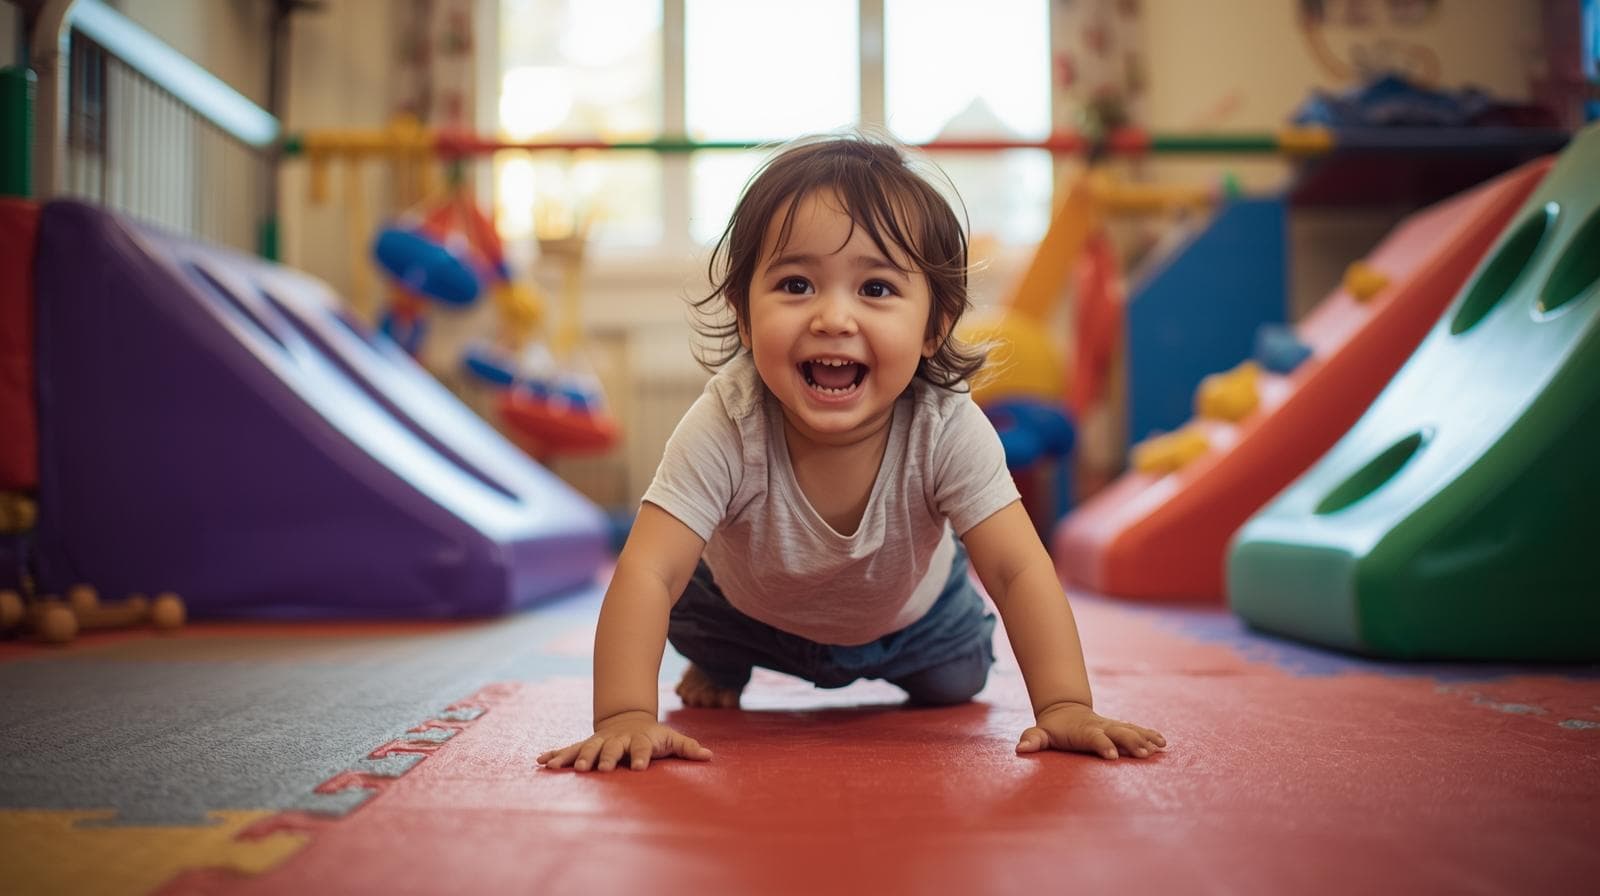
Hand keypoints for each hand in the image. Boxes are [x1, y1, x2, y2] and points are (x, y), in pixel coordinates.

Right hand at [537, 710, 712, 771]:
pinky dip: (556, 754)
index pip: (643, 749)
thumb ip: (687, 748)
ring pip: (586, 748)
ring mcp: (599, 742)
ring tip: (561, 767)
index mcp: (640, 740)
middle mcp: (617, 740)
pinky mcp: (585, 745)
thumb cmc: (653, 736)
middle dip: (604, 758)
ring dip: (576, 757)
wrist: (628, 719)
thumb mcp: (672, 740)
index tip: (639, 767)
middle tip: (600, 769)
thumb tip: (709, 756)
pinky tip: (542, 762)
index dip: (642, 756)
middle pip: (611, 749)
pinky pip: (569, 750)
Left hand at [1017, 702, 1165, 759]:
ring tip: (1159, 748)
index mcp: (1084, 730)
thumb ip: (1033, 739)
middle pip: (1118, 733)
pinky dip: (1149, 735)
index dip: (1103, 745)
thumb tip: (1021, 748)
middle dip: (1131, 742)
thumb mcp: (1040, 733)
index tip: (1112, 756)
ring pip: (1130, 730)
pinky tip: (1163, 744)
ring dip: (1144, 738)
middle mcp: (1101, 727)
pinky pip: (1136, 730)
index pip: (1095, 738)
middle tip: (1144, 754)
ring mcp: (1111, 726)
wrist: (1064, 709)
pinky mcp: (1119, 728)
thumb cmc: (1052, 728)